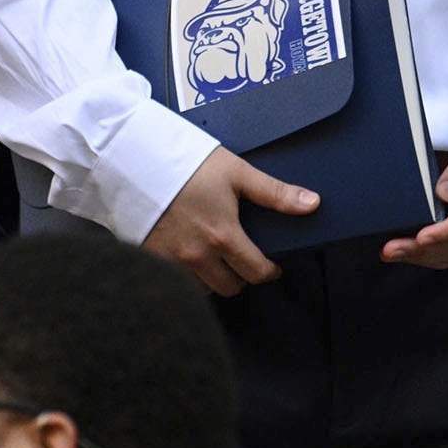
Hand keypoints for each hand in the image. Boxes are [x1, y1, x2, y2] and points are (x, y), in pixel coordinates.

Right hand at [141, 148, 317, 296]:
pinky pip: (176, 283)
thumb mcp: (236, 172)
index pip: (256, 272)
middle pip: (230, 287)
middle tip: (242, 258)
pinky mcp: (151, 259)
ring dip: (213, 278)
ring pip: (203, 289)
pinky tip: (188, 256)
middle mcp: (197, 256)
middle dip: (241, 275)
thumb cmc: (186, 163)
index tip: (270, 264)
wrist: (134, 158)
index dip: (269, 270)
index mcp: (222, 236)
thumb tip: (312, 204)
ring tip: (214, 256)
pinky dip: (187, 276)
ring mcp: (171, 261)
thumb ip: (275, 193)